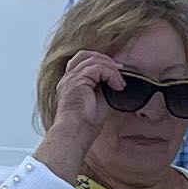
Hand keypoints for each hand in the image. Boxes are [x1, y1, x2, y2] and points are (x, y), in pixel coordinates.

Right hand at [32, 50, 119, 179]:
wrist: (75, 133)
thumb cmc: (84, 125)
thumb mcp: (97, 102)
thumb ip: (101, 89)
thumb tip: (113, 82)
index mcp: (70, 83)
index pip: (82, 61)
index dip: (99, 61)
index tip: (114, 72)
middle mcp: (68, 78)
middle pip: (85, 55)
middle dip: (105, 60)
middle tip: (119, 70)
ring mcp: (71, 78)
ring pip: (94, 60)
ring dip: (111, 70)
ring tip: (120, 82)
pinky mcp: (77, 81)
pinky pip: (98, 68)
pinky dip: (111, 75)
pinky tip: (117, 86)